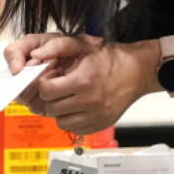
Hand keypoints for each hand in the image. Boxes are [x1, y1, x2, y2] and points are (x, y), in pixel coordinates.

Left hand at [19, 37, 162, 134]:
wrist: (137, 71)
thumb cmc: (110, 58)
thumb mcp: (84, 44)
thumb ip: (57, 47)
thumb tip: (35, 56)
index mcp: (83, 81)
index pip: (46, 91)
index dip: (44, 84)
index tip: (49, 80)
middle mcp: (89, 101)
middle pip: (51, 108)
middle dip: (50, 98)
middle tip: (56, 89)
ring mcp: (95, 116)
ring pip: (61, 122)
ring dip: (59, 111)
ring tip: (67, 98)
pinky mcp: (100, 124)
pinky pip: (74, 129)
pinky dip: (71, 120)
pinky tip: (77, 107)